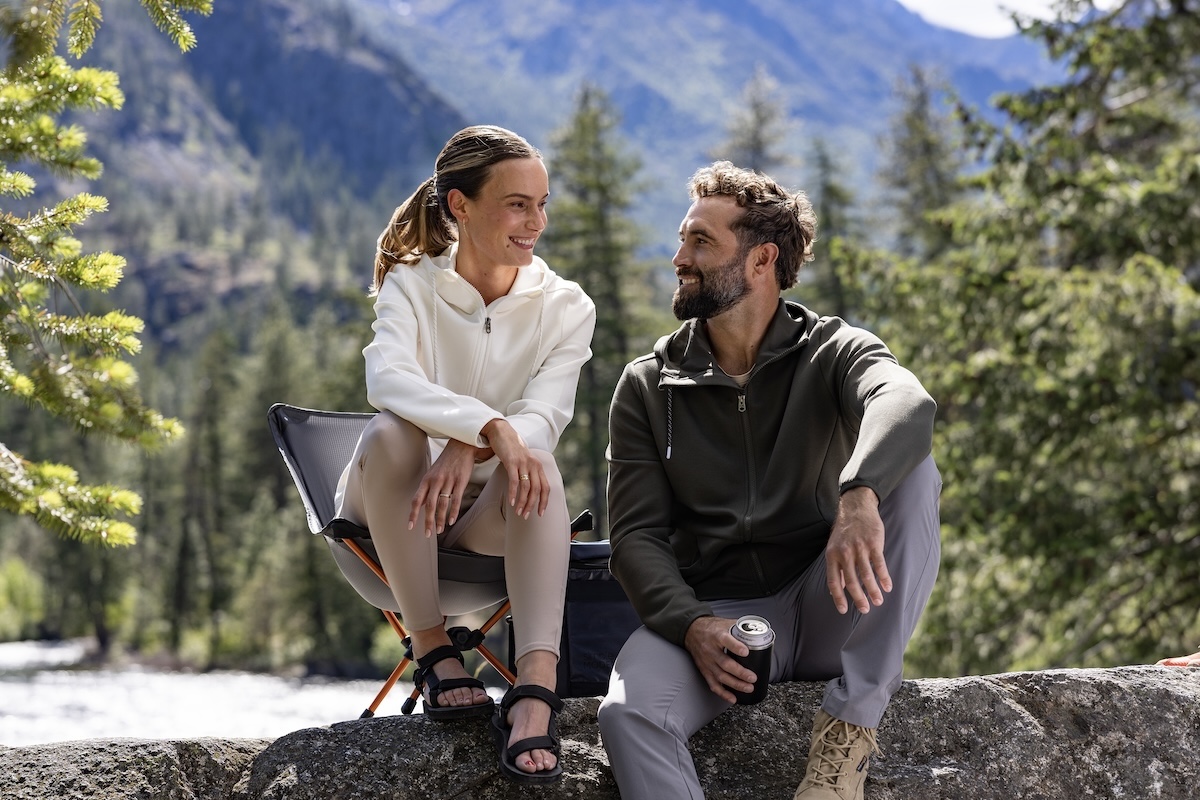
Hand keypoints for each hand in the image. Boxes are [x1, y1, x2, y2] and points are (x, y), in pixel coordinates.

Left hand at [408, 439, 477, 536]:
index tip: (410, 526)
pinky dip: (453, 511)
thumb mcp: (432, 473)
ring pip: (442, 504)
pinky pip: (456, 499)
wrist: (461, 446)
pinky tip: (451, 520)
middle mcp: (436, 481)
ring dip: (440, 519)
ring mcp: (448, 481)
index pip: (416, 500)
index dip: (413, 514)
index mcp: (427, 480)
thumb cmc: (446, 461)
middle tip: (428, 534)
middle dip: (428, 521)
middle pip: (429, 505)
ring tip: (439, 530)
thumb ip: (426, 489)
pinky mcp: (461, 481)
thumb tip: (420, 504)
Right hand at [481, 418, 547, 518]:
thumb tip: (528, 490)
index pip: (546, 487)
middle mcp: (533, 464)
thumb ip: (528, 472)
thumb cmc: (511, 449)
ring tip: (518, 512)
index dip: (544, 501)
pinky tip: (511, 502)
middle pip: (537, 490)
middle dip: (532, 505)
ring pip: (526, 487)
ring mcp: (523, 463)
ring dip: (522, 502)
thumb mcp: (524, 461)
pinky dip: (513, 493)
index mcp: (538, 466)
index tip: (540, 513)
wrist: (501, 432)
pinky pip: (514, 481)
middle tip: (526, 515)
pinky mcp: (512, 462)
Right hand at [683, 616, 756, 702]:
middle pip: (725, 663)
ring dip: (735, 684)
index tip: (746, 652)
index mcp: (717, 635)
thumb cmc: (711, 628)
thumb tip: (758, 633)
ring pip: (720, 676)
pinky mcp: (704, 670)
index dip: (736, 647)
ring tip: (748, 688)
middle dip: (740, 672)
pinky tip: (733, 698)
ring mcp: (707, 661)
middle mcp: (710, 649)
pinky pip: (713, 684)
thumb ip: (740, 628)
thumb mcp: (725, 623)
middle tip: (752, 678)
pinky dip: (722, 693)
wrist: (692, 631)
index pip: (725, 640)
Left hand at [825, 486, 890, 614]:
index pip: (833, 581)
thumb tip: (838, 588)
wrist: (856, 507)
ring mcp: (859, 548)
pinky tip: (887, 587)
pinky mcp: (873, 543)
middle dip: (858, 598)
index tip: (843, 610)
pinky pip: (879, 564)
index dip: (838, 597)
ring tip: (878, 602)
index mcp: (832, 556)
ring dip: (873, 590)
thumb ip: (837, 567)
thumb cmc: (844, 531)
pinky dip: (884, 577)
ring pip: (866, 575)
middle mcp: (844, 553)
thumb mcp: (834, 547)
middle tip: (865, 610)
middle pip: (851, 581)